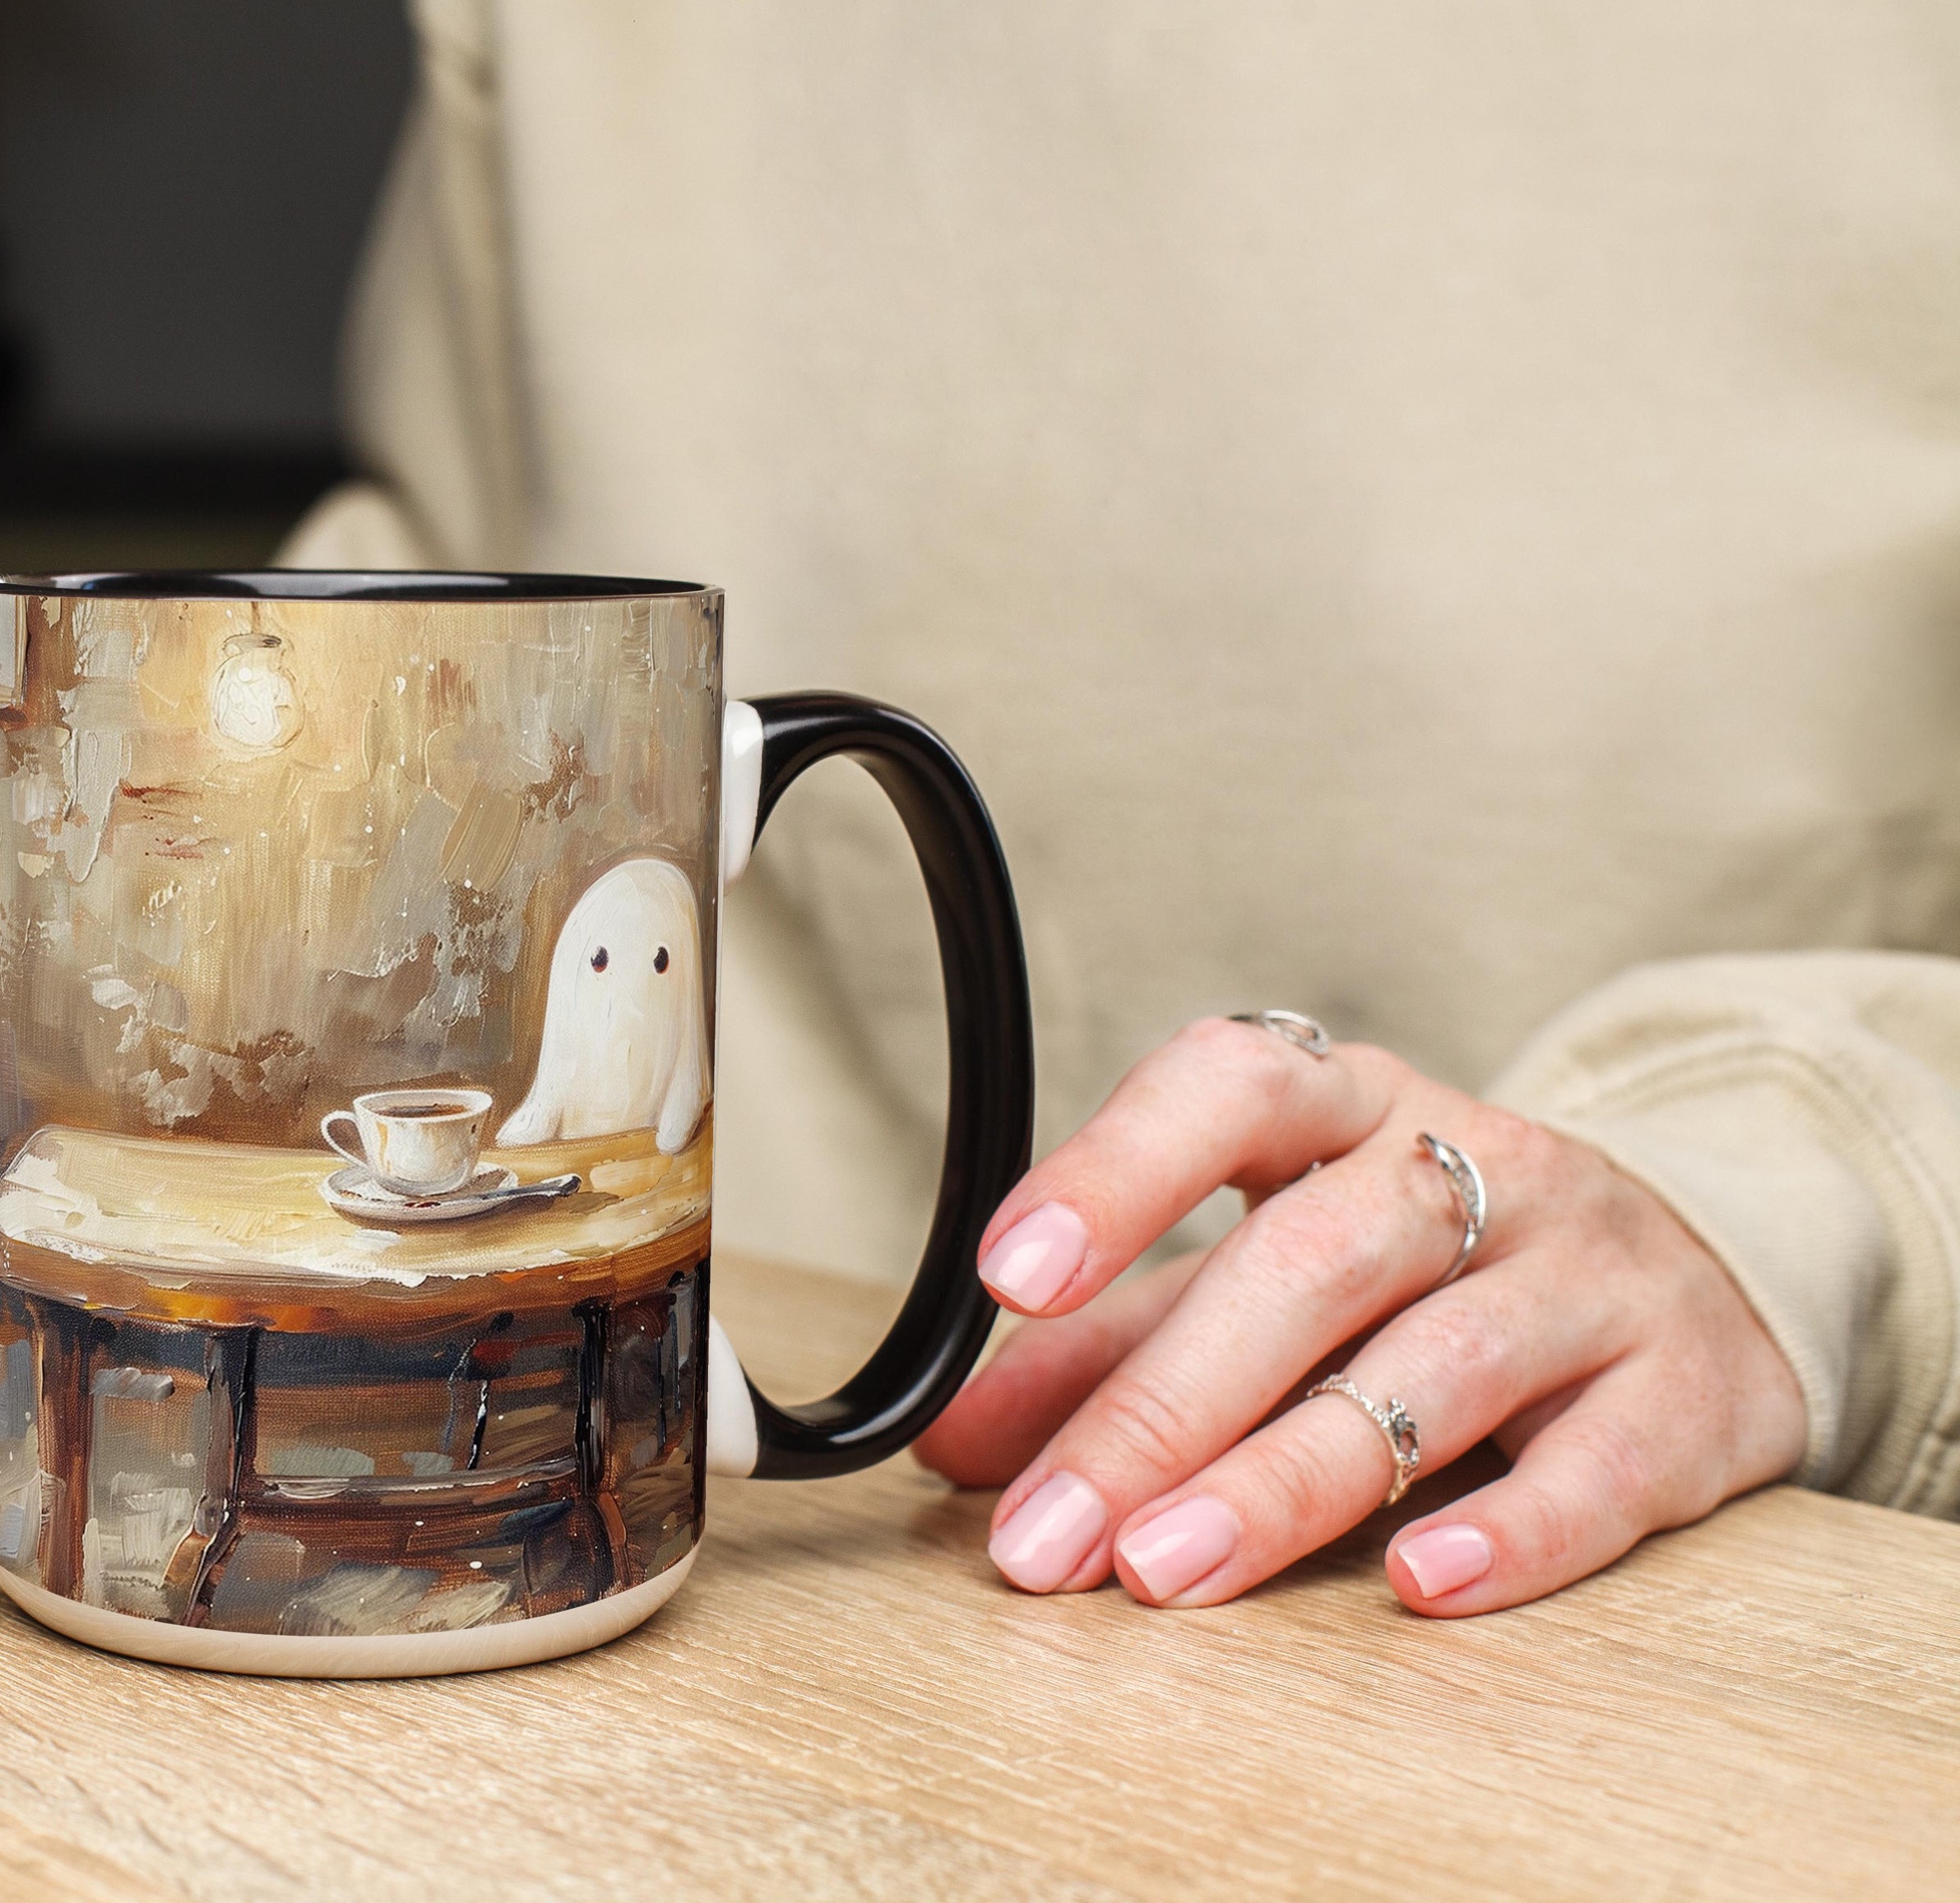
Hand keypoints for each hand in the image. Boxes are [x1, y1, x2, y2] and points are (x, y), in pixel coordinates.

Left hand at [912, 1017, 1805, 1614]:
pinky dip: (1510, 1532)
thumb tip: (955, 1439)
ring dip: (1282, 1481)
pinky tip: (1415, 1584)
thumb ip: (1117, 1342)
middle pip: (1310, 1263)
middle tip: (1045, 1531)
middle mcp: (1481, 1167)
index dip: (1115, 1170)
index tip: (1011, 1276)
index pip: (1229, 1087)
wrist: (1717, 1273)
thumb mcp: (1272, 1267)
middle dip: (1160, 1406)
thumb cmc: (1439, 1270)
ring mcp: (1598, 1274)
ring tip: (1162, 1569)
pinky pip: (1601, 1467)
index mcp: (1351, 1107)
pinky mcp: (1694, 1394)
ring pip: (1432, 1367)